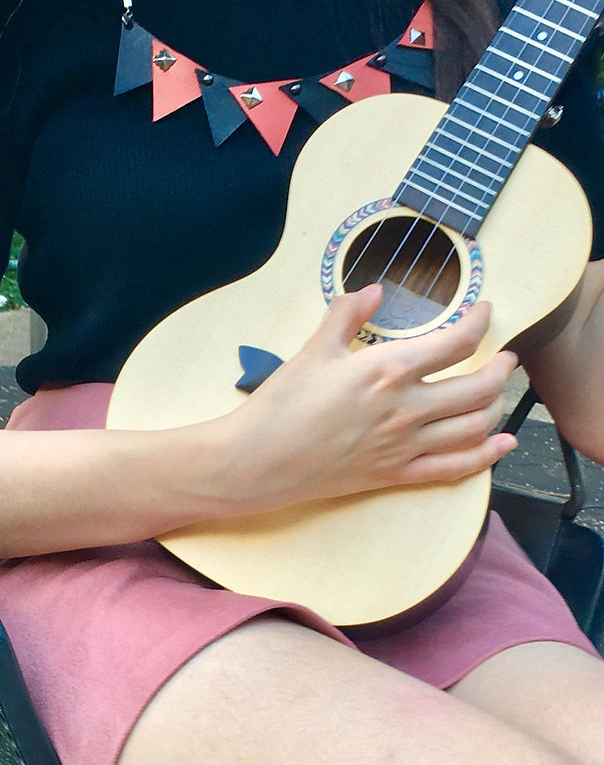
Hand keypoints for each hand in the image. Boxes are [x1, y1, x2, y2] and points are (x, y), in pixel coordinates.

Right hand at [211, 285, 516, 514]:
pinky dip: (486, 456)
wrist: (260, 459)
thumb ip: (346, 314)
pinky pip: (455, 468)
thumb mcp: (312, 349)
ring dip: (497, 407)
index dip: (479, 323)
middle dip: (501, 369)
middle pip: (478, 388)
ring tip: (497, 392)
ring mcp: (405, 445)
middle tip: (505, 357)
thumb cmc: (282, 403)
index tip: (485, 312)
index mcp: (387, 370)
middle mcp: (407, 408)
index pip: (455, 343)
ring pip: (475, 427)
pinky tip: (501, 445)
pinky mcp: (396, 474)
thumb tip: (373, 290)